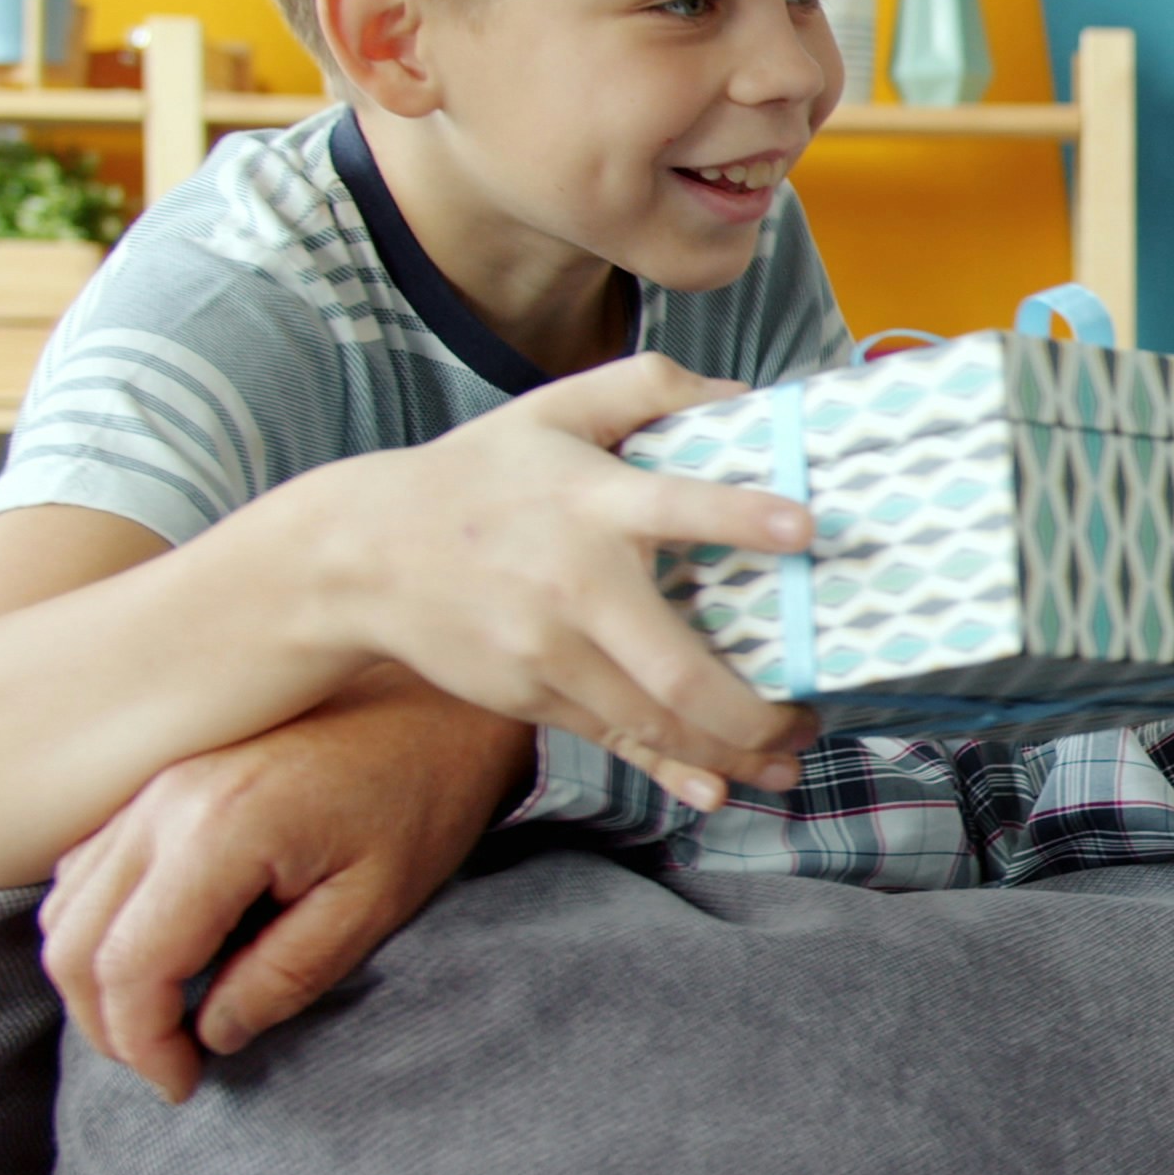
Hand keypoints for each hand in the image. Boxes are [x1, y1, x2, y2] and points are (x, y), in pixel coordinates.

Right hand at [40, 667, 530, 1102]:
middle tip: (167, 1066)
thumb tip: (211, 1033)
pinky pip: (88, 866)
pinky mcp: (158, 778)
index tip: (184, 1085)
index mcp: (221, 832)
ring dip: (96, 977)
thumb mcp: (375, 905)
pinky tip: (160, 954)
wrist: (437, 699)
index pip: (132, 968)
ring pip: (66, 906)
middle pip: (75, 944)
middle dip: (108, 1025)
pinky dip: (100, 925)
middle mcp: (164, 801)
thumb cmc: (422, 798)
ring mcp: (153, 783)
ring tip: (162, 1022)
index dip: (145, 1045)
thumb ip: (286, 977)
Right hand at [282, 352, 819, 808]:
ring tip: (788, 755)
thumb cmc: (477, 475)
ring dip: (730, 750)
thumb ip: (646, 385)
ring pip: (653, 721)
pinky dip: (669, 770)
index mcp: (590, 502)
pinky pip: (613, 739)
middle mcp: (575, 586)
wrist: (359, 554)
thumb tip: (741, 393)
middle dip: (753, 710)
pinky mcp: (530, 694)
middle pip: (675, 670)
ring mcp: (549, 652)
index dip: (740, 518)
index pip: (674, 506)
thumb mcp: (552, 409)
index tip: (805, 529)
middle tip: (814, 715)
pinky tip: (716, 789)